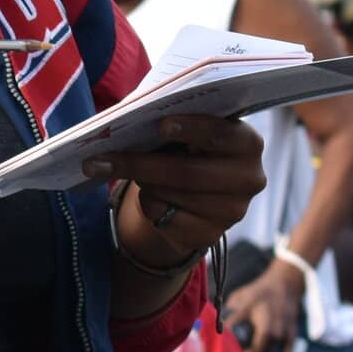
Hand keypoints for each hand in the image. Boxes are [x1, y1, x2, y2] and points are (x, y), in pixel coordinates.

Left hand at [98, 113, 265, 260]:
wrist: (196, 191)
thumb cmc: (189, 146)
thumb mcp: (187, 129)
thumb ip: (171, 120)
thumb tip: (130, 116)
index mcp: (247, 143)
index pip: (222, 134)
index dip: (192, 128)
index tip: (160, 124)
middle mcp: (248, 178)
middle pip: (189, 173)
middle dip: (143, 164)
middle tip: (104, 157)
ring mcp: (232, 211)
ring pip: (172, 195)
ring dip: (142, 181)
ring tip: (124, 166)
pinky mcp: (209, 235)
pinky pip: (165, 218)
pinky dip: (148, 203)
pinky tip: (148, 193)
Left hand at [224, 261, 305, 351]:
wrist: (285, 282)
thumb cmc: (261, 291)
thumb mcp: (243, 296)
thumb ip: (231, 308)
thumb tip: (220, 323)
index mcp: (253, 310)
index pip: (236, 324)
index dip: (228, 336)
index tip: (223, 346)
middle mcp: (268, 322)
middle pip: (257, 344)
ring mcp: (281, 328)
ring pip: (270, 348)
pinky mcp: (291, 330)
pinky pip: (289, 347)